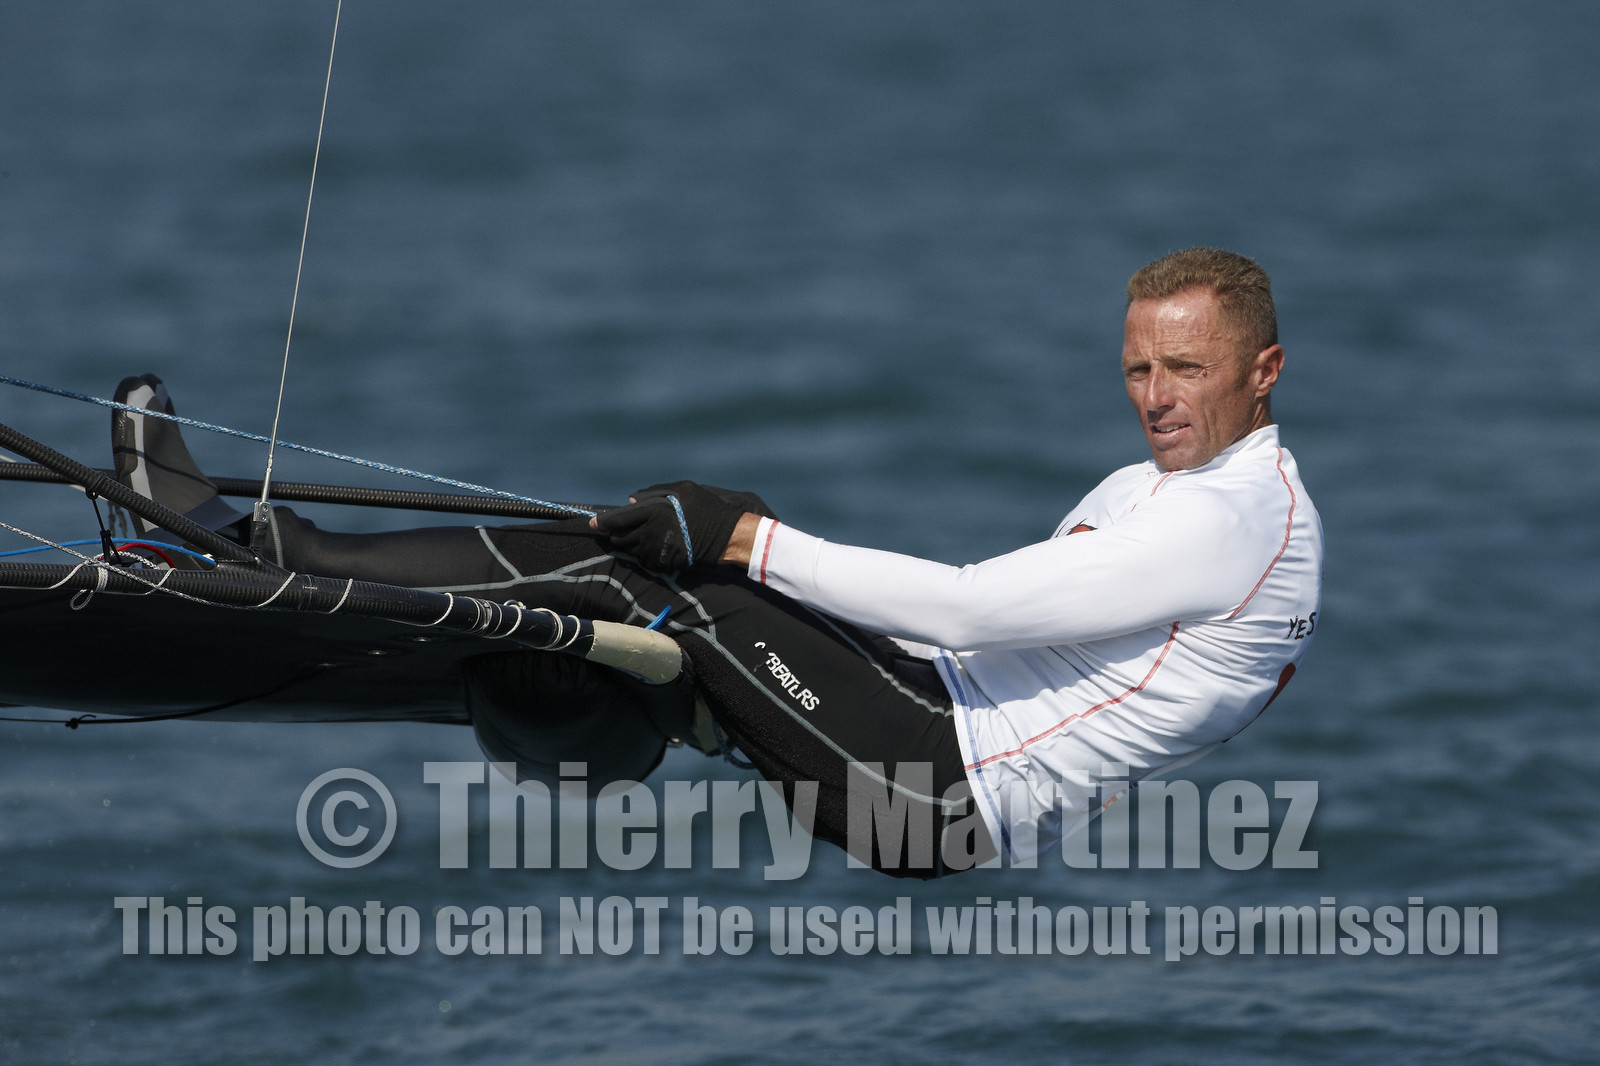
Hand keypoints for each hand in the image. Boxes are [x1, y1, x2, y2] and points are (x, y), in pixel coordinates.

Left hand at [593, 480, 765, 571]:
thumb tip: (630, 500)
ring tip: (649, 535)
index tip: (592, 524)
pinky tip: (659, 546)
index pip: (616, 520)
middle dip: (618, 533)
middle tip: (628, 528)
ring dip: (633, 543)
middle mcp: (649, 532)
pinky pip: (644, 560)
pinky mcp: (662, 564)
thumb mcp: (680, 489)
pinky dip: (646, 554)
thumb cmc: (704, 507)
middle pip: (618, 537)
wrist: (725, 535)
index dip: (600, 523)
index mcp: (651, 511)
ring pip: (630, 549)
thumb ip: (652, 493)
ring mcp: (655, 550)